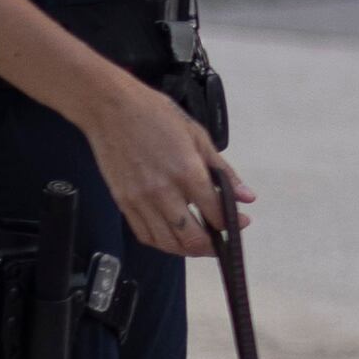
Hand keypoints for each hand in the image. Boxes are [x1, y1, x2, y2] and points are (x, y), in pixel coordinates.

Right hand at [81, 76, 253, 259]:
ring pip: (168, 243)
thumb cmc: (155, 115)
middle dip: (213, 246)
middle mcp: (163, 191)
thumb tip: (247, 197)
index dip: (233, 224)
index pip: (216, 214)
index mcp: (187, 172)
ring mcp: (140, 200)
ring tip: (201, 243)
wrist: (110, 108)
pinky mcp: (123, 202)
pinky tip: (174, 237)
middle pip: (192, 238)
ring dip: (188, 250)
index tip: (241, 222)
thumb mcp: (198, 136)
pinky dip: (163, 243)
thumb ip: (223, 171)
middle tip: (223, 240)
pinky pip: (145, 235)